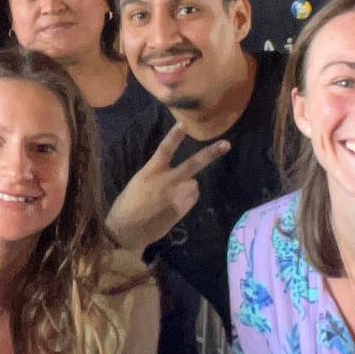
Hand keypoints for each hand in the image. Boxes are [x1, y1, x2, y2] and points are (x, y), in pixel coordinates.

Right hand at [106, 124, 229, 253]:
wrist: (128, 230)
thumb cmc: (128, 204)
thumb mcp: (139, 182)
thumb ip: (158, 175)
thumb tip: (176, 176)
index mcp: (150, 172)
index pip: (164, 149)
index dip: (175, 136)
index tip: (183, 123)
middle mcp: (166, 182)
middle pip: (192, 164)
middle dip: (210, 154)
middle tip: (226, 144)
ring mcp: (177, 196)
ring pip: (194, 183)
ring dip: (188, 186)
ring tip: (172, 196)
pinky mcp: (182, 209)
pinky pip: (192, 197)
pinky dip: (188, 198)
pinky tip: (175, 206)